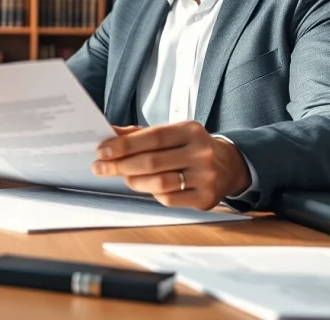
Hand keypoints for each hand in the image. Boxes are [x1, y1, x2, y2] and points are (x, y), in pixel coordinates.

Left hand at [91, 122, 250, 209]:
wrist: (229, 165)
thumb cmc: (190, 148)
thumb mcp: (171, 134)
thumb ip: (140, 134)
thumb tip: (109, 133)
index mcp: (190, 130)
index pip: (152, 137)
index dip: (124, 145)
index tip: (102, 150)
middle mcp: (200, 152)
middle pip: (152, 161)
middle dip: (120, 165)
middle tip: (100, 167)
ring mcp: (205, 176)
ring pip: (159, 183)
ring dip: (134, 181)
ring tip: (123, 177)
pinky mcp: (205, 198)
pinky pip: (169, 199)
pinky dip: (152, 194)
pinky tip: (147, 187)